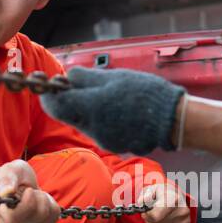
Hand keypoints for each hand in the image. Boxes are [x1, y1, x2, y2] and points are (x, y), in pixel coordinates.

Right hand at [0, 160, 59, 222]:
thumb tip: (7, 191)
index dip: (27, 201)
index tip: (28, 190)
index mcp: (2, 214)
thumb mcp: (9, 170)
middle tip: (30, 190)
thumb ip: (6, 179)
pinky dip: (51, 205)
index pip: (14, 217)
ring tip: (35, 195)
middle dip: (39, 196)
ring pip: (48, 215)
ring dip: (45, 199)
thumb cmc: (12, 177)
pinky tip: (41, 202)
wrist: (18, 185)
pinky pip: (54, 216)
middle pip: (39, 214)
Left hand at [41, 66, 185, 154]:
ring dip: (87, 109)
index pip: (53, 105)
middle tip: (80, 85)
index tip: (52, 83)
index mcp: (90, 107)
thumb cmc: (144, 93)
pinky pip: (99, 130)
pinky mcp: (113, 145)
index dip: (49, 94)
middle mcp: (92, 128)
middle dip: (70, 100)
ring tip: (109, 96)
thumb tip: (66, 77)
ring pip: (83, 122)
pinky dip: (102, 119)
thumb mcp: (113, 77)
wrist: (172, 120)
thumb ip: (85, 78)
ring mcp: (102, 140)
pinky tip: (119, 111)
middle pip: (67, 114)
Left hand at [138, 179, 191, 222]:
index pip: (155, 217)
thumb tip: (141, 203)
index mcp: (174, 199)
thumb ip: (145, 196)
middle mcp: (182, 211)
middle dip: (149, 222)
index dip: (147, 216)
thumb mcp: (151, 189)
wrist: (175, 197)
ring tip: (156, 220)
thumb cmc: (163, 194)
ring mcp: (185, 222)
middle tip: (151, 216)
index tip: (147, 212)